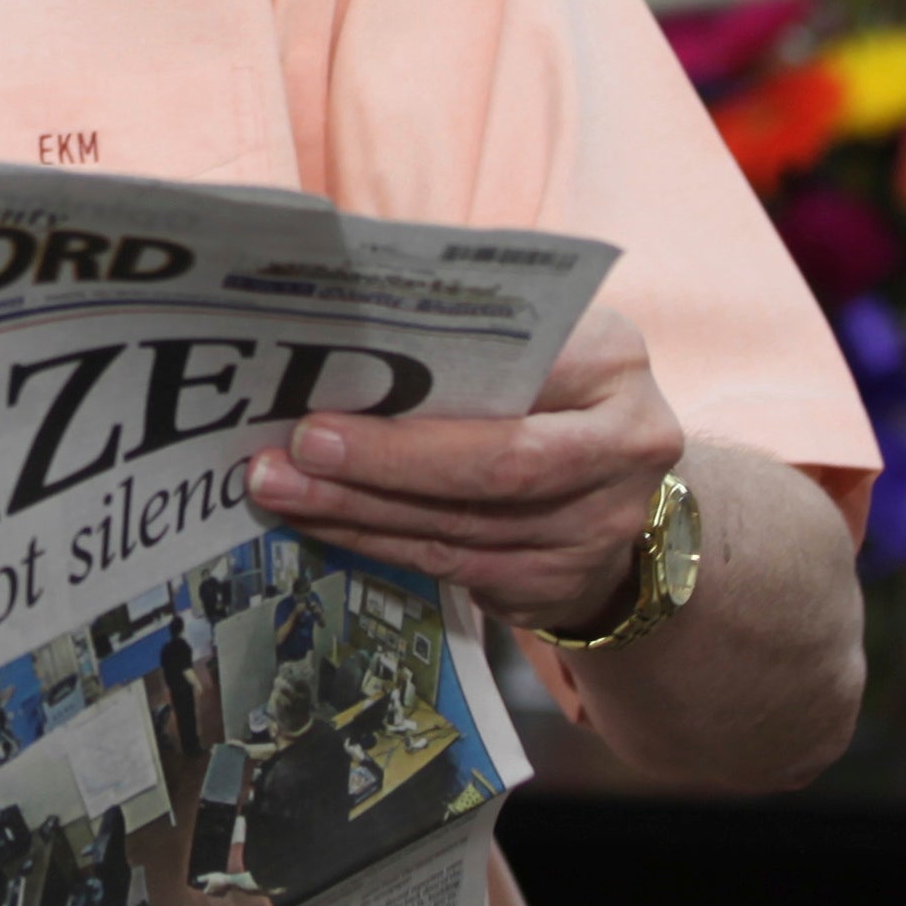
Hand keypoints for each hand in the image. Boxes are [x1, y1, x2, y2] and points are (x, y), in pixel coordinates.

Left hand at [244, 304, 685, 636]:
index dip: (418, 410)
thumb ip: (465, 335)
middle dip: (380, 465)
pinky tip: (319, 521)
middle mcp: (626, 445)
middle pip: (495, 468)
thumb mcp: (536, 341)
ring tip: (279, 488)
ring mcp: (600, 526)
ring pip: (460, 528)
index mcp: (613, 362)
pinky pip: (451, 565)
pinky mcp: (562, 581)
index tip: (322, 411)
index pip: (514, 382)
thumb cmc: (550, 387)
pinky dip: (376, 543)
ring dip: (356, 512)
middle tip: (288, 456)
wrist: (620, 483)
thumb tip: (332, 324)